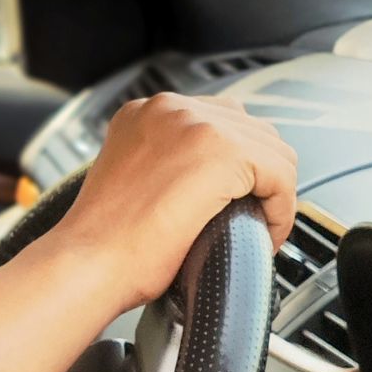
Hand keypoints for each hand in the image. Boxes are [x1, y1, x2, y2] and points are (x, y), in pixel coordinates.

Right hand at [46, 93, 295, 311]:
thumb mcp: (133, 182)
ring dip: (273, 192)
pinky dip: (282, 209)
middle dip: (260, 175)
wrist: (89, 263)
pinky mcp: (222, 152)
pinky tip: (265, 233)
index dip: (237, 165)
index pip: (218, 121)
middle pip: (251, 130)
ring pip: (273, 150)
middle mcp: (170, 108)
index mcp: (144, 113)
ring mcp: (197, 125)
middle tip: (252, 215)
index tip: (236, 197)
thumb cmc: (105, 241)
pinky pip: (282, 175)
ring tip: (259, 227)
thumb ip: (166, 164)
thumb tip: (205, 181)